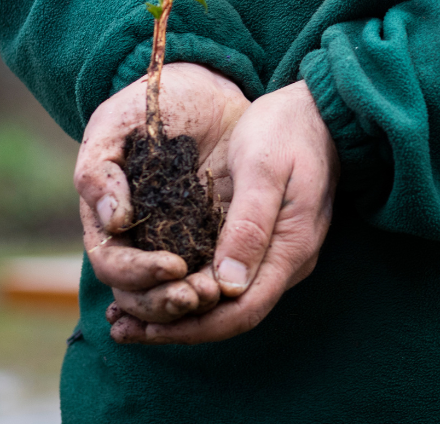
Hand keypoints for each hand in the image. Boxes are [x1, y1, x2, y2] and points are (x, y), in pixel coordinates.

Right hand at [75, 62, 247, 327]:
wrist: (204, 86)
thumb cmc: (148, 103)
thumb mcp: (114, 126)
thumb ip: (100, 171)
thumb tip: (114, 223)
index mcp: (109, 220)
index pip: (114, 266)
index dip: (138, 275)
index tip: (173, 266)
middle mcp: (142, 239)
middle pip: (143, 294)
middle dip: (165, 303)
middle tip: (198, 296)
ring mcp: (179, 240)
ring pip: (176, 292)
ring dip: (192, 304)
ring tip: (217, 295)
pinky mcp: (215, 233)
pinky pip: (212, 272)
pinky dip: (219, 288)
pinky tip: (234, 291)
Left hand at [108, 80, 338, 344]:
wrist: (317, 111)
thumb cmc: (287, 131)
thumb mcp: (263, 169)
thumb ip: (249, 226)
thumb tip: (229, 285)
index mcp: (291, 248)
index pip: (242, 311)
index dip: (194, 327)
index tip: (147, 328)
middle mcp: (287, 262)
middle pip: (231, 314)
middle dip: (178, 326)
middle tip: (122, 328)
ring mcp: (276, 253)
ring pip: (228, 300)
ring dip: (179, 310)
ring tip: (127, 312)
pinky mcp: (263, 240)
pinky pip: (227, 277)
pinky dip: (190, 285)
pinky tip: (156, 281)